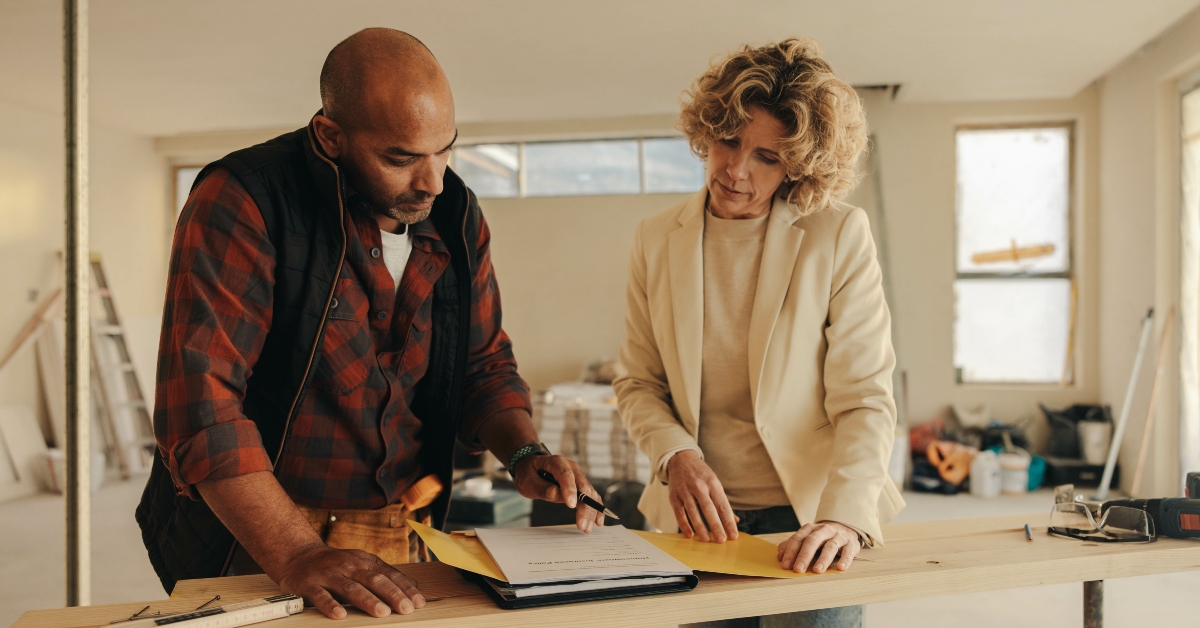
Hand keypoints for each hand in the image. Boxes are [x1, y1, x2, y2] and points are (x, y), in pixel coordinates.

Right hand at [275, 543, 424, 619]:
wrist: (298, 556)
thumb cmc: (336, 564)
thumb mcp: (362, 564)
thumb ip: (385, 575)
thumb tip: (414, 586)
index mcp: (364, 561)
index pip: (389, 574)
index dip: (404, 588)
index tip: (418, 602)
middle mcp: (349, 566)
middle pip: (374, 580)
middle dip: (392, 594)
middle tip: (406, 608)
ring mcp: (330, 575)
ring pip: (351, 587)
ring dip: (368, 600)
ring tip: (382, 612)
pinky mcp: (310, 585)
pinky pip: (321, 596)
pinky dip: (331, 605)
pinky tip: (340, 615)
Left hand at [511, 454, 605, 532]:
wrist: (532, 468)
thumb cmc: (529, 474)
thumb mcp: (528, 481)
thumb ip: (541, 488)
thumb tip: (555, 493)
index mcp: (556, 462)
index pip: (566, 475)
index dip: (570, 489)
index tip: (571, 506)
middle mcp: (571, 468)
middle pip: (582, 486)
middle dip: (584, 507)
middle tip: (582, 525)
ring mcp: (578, 476)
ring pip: (589, 493)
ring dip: (591, 511)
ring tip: (587, 528)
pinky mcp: (580, 486)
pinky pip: (591, 496)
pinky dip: (595, 508)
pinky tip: (598, 521)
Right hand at [665, 450, 738, 542]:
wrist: (680, 460)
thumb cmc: (701, 474)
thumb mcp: (714, 483)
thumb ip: (722, 502)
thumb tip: (734, 520)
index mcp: (713, 483)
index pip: (723, 505)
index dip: (728, 521)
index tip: (733, 535)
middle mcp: (699, 486)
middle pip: (709, 509)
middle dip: (716, 526)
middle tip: (722, 540)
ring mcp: (685, 491)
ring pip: (693, 512)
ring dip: (700, 527)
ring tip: (707, 540)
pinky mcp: (674, 496)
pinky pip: (679, 512)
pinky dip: (684, 524)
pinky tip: (690, 534)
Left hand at [776, 521, 861, 573]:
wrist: (845, 529)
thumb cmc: (821, 538)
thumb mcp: (806, 538)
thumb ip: (792, 546)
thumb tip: (779, 556)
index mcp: (810, 529)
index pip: (798, 539)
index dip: (791, 552)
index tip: (785, 565)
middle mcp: (824, 530)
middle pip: (812, 541)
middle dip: (804, 556)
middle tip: (798, 569)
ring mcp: (838, 536)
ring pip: (830, 546)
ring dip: (823, 559)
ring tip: (817, 571)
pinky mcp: (851, 543)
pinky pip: (848, 551)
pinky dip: (845, 559)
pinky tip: (840, 568)